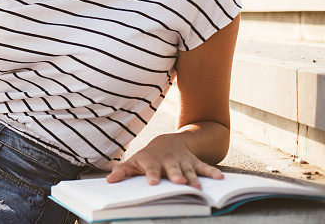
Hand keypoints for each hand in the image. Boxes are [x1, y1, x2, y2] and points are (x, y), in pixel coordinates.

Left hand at [105, 133, 223, 188]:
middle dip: (176, 176)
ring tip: (198, 188)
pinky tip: (220, 179)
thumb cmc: (148, 156)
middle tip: (178, 183)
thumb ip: (123, 171)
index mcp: (153, 161)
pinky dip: (212, 173)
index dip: (152, 175)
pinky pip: (204, 167)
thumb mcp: (134, 161)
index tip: (152, 183)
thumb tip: (109, 181)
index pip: (151, 169)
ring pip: (189, 170)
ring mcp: (183, 161)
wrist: (166, 141)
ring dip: (193, 178)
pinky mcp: (194, 162)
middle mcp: (169, 161)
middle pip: (173, 169)